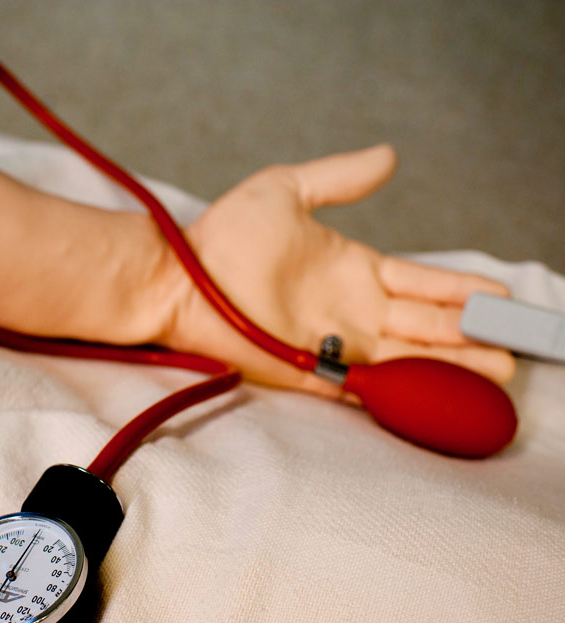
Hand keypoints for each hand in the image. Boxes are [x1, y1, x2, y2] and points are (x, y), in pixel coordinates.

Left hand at [161, 145, 514, 399]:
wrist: (179, 277)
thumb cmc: (223, 236)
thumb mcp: (286, 190)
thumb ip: (339, 178)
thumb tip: (389, 157)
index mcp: (353, 270)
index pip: (420, 283)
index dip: (460, 289)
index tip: (499, 293)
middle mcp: (351, 311)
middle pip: (426, 325)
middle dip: (472, 332)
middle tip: (516, 339)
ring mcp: (334, 344)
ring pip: (410, 357)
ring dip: (455, 362)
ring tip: (500, 368)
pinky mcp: (313, 373)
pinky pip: (371, 385)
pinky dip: (409, 390)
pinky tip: (444, 392)